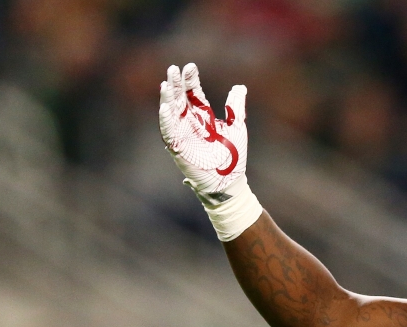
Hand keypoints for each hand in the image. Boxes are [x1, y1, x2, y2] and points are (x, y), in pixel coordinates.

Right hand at [159, 63, 247, 198]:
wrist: (231, 180)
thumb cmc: (233, 155)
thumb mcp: (237, 126)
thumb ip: (236, 106)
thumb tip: (240, 86)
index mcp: (203, 116)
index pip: (193, 93)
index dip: (190, 80)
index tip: (190, 66)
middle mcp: (190, 122)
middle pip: (179, 98)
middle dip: (175, 84)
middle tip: (173, 69)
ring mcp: (182, 134)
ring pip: (170, 112)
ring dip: (167, 98)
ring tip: (166, 84)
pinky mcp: (178, 147)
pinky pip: (169, 132)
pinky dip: (166, 120)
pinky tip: (166, 107)